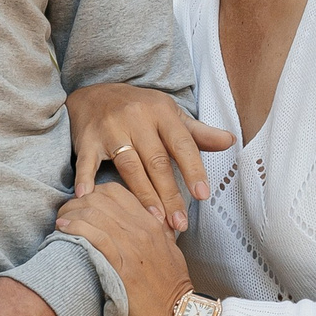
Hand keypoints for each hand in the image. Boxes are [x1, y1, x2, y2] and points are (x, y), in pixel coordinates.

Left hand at [56, 182, 191, 315]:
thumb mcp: (168, 253)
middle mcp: (143, 230)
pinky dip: (76, 228)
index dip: (92, 194)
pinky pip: (96, 237)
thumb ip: (154, 234)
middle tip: (64, 214)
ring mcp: (133, 247)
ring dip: (71, 214)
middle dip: (76, 202)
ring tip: (59, 223)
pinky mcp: (123, 267)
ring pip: (95, 213)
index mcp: (153, 224)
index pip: (116, 192)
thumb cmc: (170, 291)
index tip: (80, 206)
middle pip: (100, 198)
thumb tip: (138, 226)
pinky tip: (63, 230)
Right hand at [66, 83, 232, 231]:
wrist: (94, 92)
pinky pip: (87, 161)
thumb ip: (198, 132)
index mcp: (162, 112)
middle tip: (180, 223)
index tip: (202, 195)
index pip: (182, 144)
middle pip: (156, 161)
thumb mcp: (169, 114)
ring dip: (142, 194)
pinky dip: (85, 178)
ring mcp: (111, 129)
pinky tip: (88, 197)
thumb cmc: (139, 109)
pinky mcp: (87, 139)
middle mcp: (137, 118)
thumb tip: (230, 141)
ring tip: (154, 219)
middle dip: (170, 195)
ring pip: (129, 166)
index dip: (193, 170)